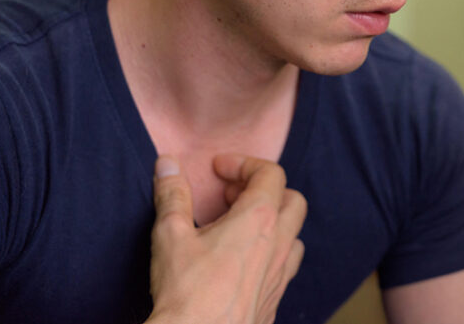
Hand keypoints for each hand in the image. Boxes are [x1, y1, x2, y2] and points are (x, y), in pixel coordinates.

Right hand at [146, 155, 306, 323]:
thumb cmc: (187, 292)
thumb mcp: (171, 235)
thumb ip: (172, 194)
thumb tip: (168, 163)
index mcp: (259, 220)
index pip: (270, 174)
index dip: (244, 163)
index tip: (218, 169)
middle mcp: (279, 244)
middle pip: (292, 200)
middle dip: (265, 190)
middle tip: (229, 197)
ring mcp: (281, 275)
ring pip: (295, 235)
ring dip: (273, 223)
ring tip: (237, 228)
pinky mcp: (275, 300)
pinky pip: (285, 268)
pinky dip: (270, 254)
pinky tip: (241, 264)